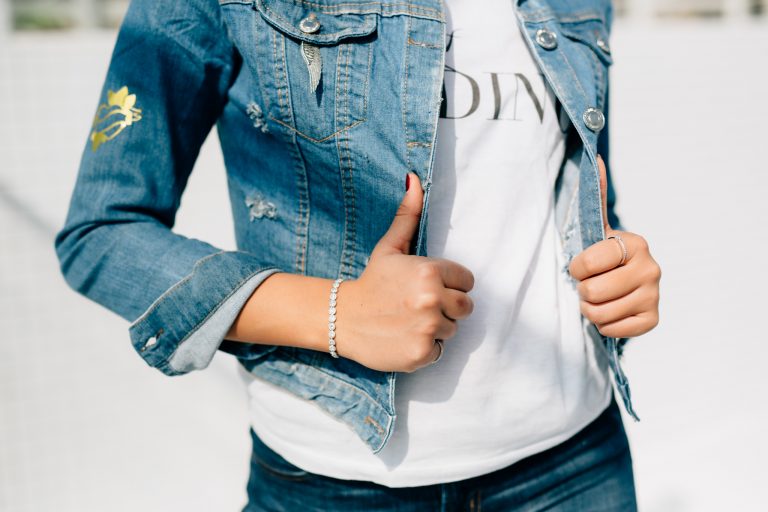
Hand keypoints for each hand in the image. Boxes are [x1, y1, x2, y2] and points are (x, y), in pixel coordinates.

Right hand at [335, 172, 474, 372]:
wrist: (342, 319)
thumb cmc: (372, 281)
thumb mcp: (390, 248)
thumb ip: (408, 216)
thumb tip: (415, 178)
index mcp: (429, 271)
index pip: (467, 281)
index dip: (448, 284)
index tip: (425, 287)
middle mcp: (432, 299)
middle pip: (465, 306)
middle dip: (447, 307)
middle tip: (418, 306)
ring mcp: (428, 327)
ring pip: (453, 329)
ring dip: (436, 327)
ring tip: (409, 320)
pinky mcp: (422, 352)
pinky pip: (441, 350)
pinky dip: (426, 348)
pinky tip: (405, 337)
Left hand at [568, 155, 660, 337]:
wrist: (620, 283)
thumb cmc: (602, 255)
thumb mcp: (596, 226)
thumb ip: (596, 196)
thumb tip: (595, 158)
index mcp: (635, 243)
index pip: (584, 265)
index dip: (575, 269)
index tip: (582, 266)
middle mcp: (651, 268)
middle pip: (592, 292)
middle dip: (582, 291)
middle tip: (591, 284)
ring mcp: (654, 295)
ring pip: (599, 314)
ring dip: (590, 310)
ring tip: (598, 298)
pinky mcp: (652, 319)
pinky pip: (615, 331)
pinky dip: (605, 326)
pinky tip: (611, 312)